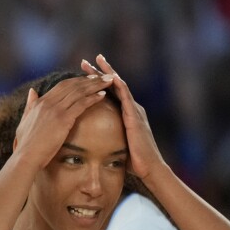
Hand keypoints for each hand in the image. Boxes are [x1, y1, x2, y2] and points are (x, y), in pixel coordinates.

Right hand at [13, 71, 111, 169]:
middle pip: (72, 85)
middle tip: (103, 76)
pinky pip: (81, 104)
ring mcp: (55, 110)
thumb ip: (30, 105)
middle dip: (89, 80)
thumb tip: (32, 91)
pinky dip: (93, 98)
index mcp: (40, 102)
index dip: (77, 81)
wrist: (26, 156)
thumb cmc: (26, 144)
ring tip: (108, 81)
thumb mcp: (25, 120)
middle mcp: (48, 103)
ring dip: (95, 85)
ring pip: (79, 92)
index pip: (62, 86)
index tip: (89, 78)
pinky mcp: (63, 119)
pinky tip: (103, 95)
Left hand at [86, 55, 168, 182]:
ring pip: (120, 87)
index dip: (94, 82)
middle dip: (98, 72)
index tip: (81, 72)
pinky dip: (120, 87)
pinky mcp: (136, 118)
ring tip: (98, 61)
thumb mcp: (115, 142)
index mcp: (124, 113)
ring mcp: (135, 111)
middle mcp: (130, 108)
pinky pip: (128, 99)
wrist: (148, 169)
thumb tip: (90, 134)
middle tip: (84, 60)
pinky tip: (113, 78)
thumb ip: (107, 133)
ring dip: (109, 73)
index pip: (107, 93)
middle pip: (112, 85)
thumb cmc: (131, 159)